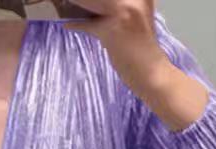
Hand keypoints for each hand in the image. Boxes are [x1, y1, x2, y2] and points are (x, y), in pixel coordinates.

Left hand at [64, 0, 208, 130]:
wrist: (152, 74)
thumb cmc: (142, 51)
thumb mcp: (135, 18)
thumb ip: (118, 7)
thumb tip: (92, 4)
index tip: (81, 0)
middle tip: (67, 0)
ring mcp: (124, 10)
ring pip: (90, 0)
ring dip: (75, 2)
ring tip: (63, 4)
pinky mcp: (113, 27)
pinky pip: (88, 23)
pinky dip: (76, 24)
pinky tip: (67, 24)